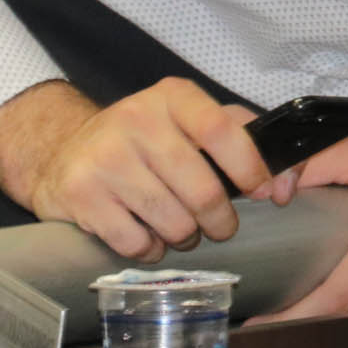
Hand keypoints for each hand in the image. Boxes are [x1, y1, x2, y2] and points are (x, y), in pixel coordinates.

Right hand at [0, 77, 295, 261]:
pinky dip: (151, 250)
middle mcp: (136, 120)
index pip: (222, 131)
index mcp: (172, 97)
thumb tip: (285, 185)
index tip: (261, 192)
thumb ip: (245, 141)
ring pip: (173, 222)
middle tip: (219, 226)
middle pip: (202, 191)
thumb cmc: (146, 142)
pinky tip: (147, 235)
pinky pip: (136, 242)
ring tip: (181, 229)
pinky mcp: (81, 194)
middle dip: (220, 221)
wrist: (62, 152)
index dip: (250, 168)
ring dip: (185, 237)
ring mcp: (105, 158)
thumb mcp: (191, 122)